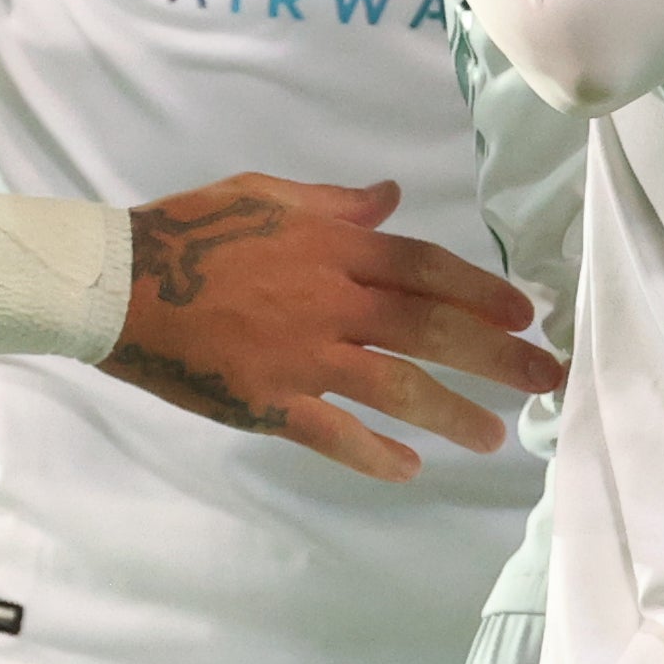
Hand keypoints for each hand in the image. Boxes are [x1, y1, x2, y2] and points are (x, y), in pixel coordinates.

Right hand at [102, 176, 561, 481]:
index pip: (427, 268)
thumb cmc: (188, 230)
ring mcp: (301, 354)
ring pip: (396, 387)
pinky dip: (375, 454)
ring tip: (494, 439)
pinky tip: (409, 468)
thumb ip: (334, 205)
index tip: (525, 314)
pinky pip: (334, 434)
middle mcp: (330, 300)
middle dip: (497, 356)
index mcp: (332, 246)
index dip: (482, 291)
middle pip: (431, 329)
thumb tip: (391, 198)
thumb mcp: (264, 194)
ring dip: (452, 414)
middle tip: (547, 379)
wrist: (116, 283)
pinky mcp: (269, 401)